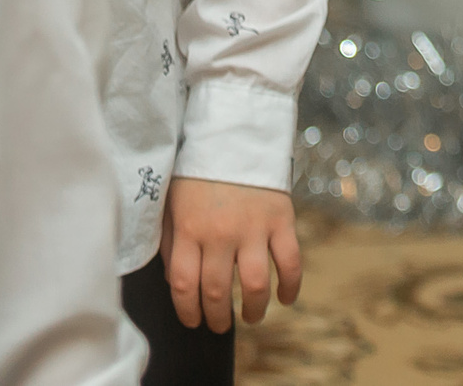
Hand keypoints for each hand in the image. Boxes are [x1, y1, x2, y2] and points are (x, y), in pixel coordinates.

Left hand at [161, 176, 303, 332]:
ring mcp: (254, 228)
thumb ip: (172, 245)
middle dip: (217, 318)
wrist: (236, 137)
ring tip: (251, 318)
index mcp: (190, 231)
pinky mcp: (282, 220)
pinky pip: (290, 261)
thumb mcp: (172, 206)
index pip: (185, 286)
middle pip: (218, 291)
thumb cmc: (198, 175)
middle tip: (220, 325)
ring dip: (253, 310)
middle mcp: (220, 234)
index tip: (193, 321)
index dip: (188, 312)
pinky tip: (286, 299)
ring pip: (254, 284)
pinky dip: (291, 285)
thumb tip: (177, 284)